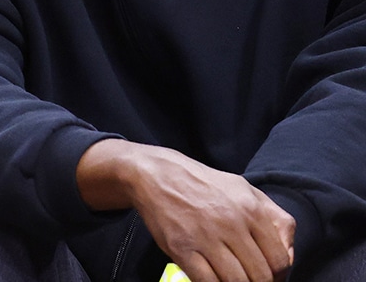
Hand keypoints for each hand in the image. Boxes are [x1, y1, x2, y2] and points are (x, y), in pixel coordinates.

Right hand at [80, 141, 294, 281]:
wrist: (156, 174)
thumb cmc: (204, 184)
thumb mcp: (245, 189)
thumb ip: (275, 218)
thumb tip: (290, 254)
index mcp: (250, 209)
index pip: (280, 260)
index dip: (278, 276)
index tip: (267, 276)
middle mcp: (231, 223)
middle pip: (260, 276)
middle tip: (248, 278)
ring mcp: (205, 237)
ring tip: (231, 278)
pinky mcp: (181, 248)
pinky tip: (212, 277)